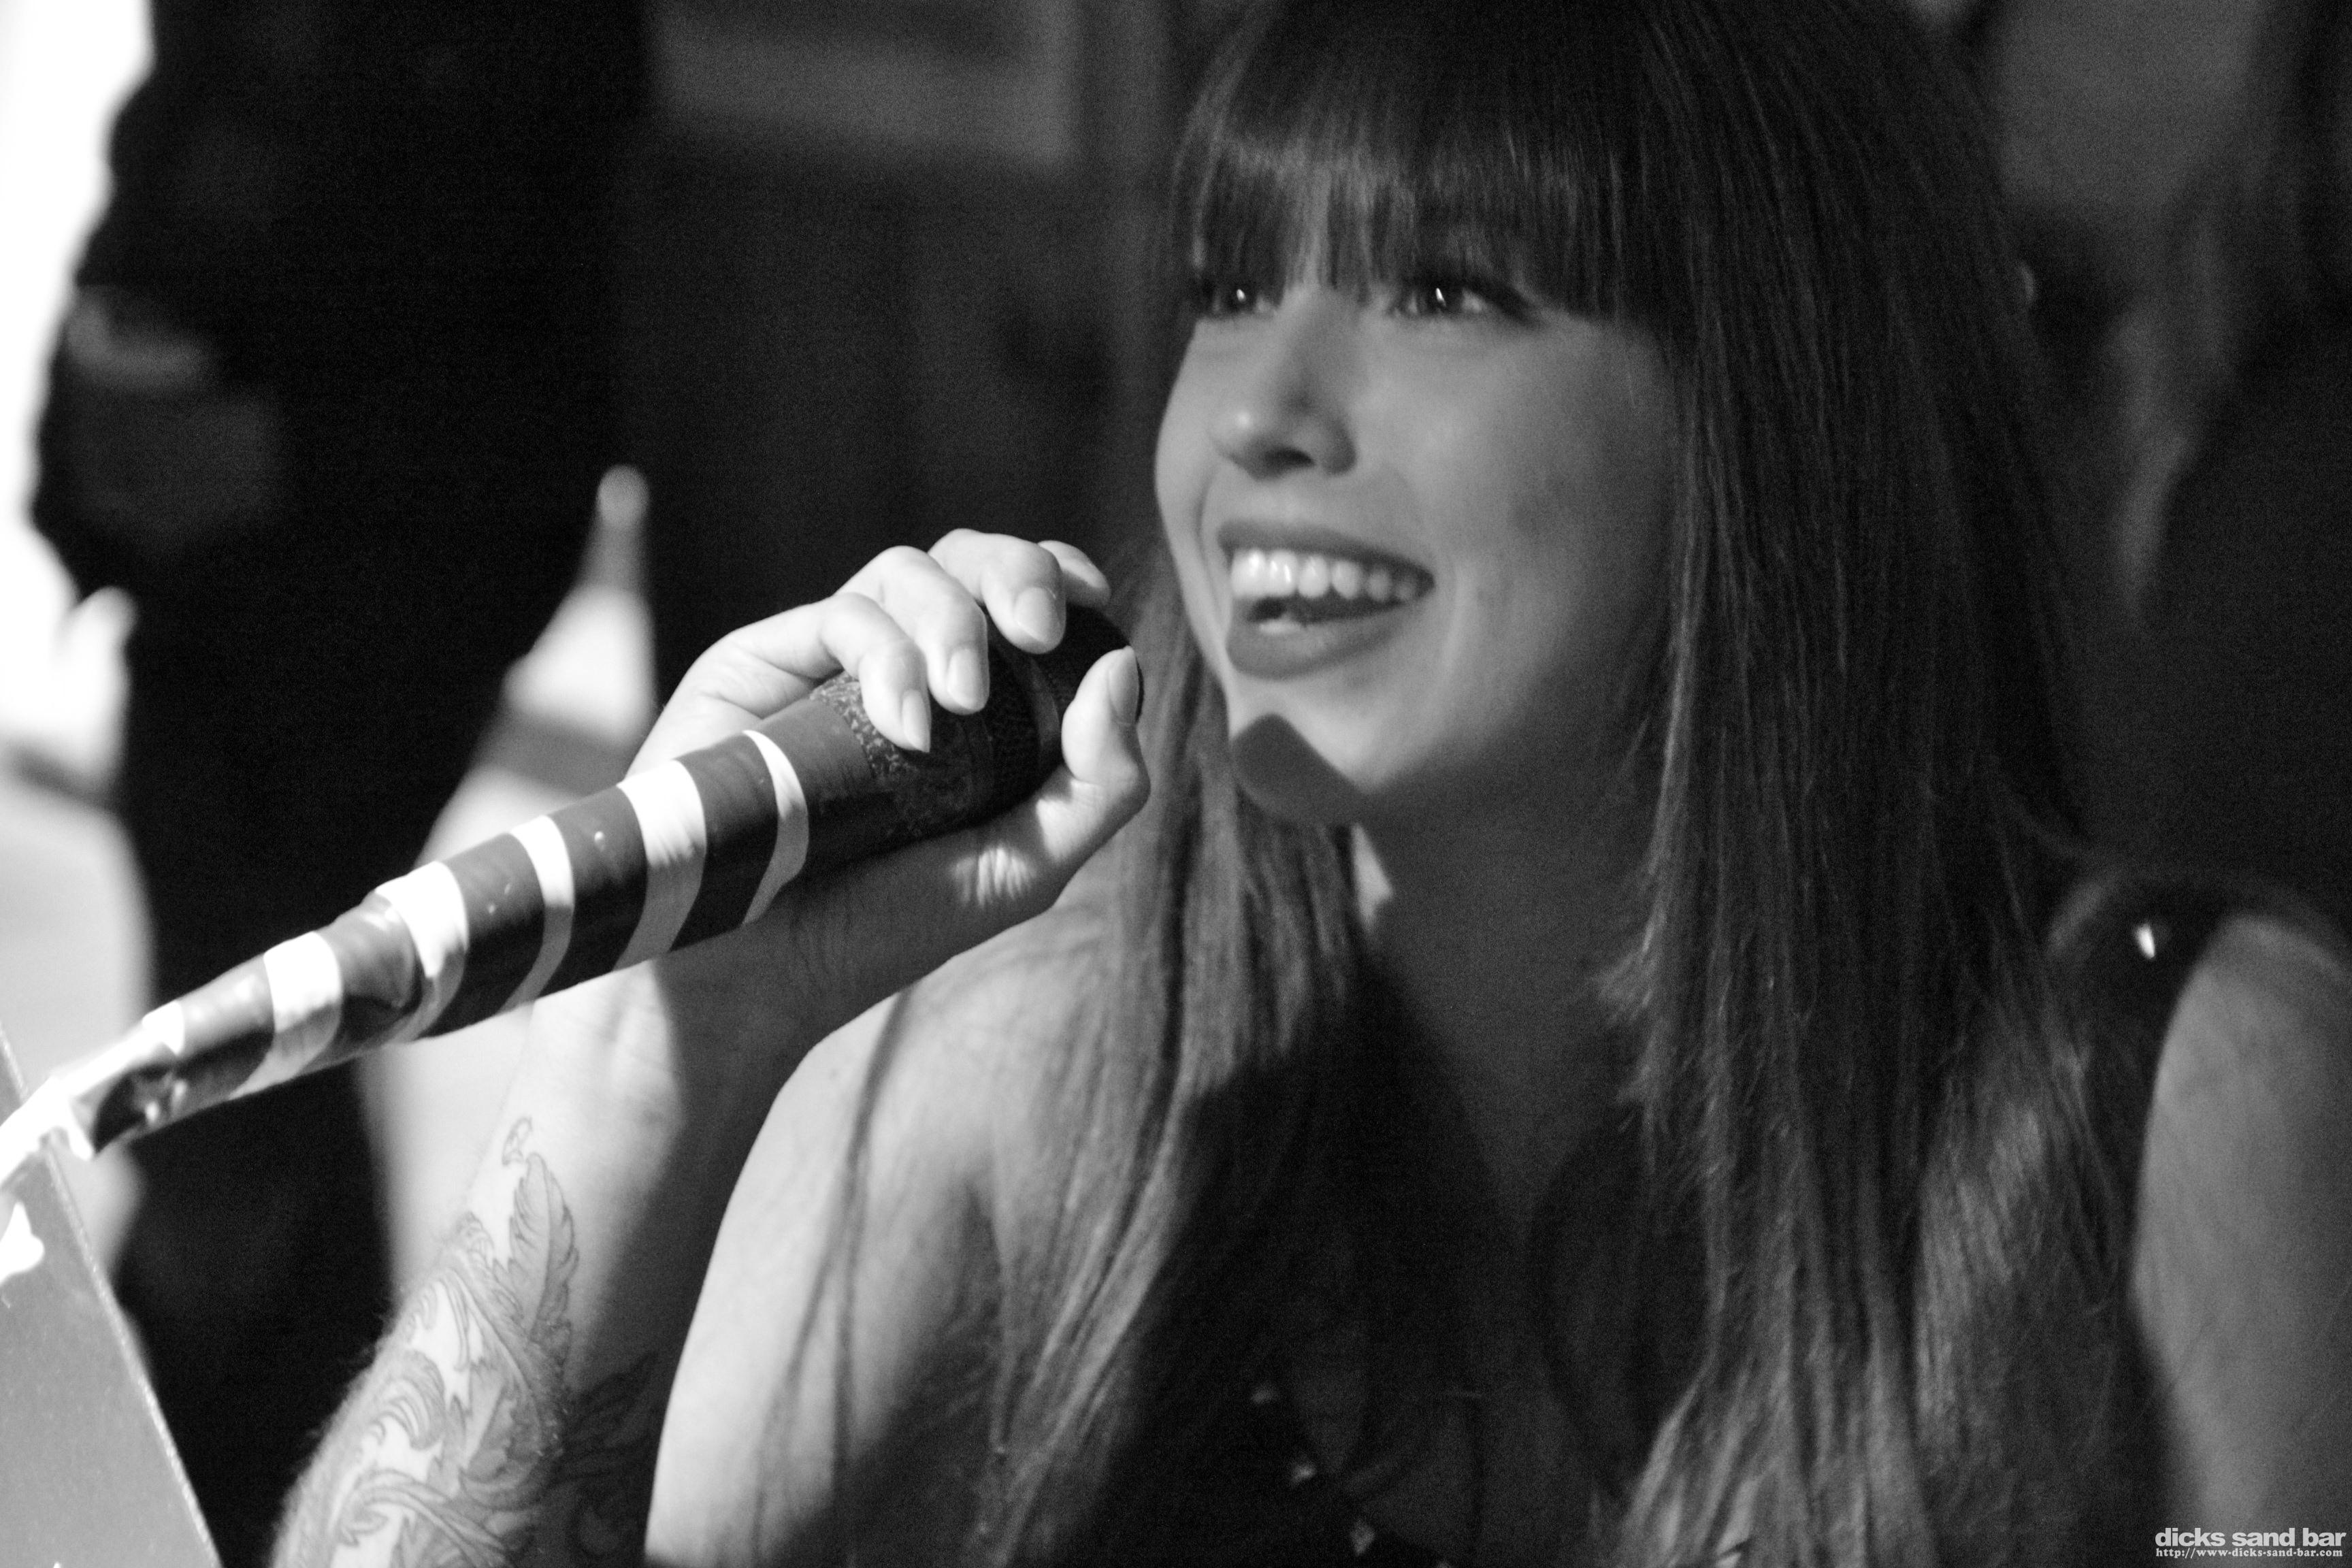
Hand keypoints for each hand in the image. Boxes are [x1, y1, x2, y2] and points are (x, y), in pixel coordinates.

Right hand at [536, 532, 1146, 1125]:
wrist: (752, 977)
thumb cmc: (881, 929)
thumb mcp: (1022, 871)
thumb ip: (1096, 784)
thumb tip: (1125, 667)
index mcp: (973, 709)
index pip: (1022, 603)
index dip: (1059, 578)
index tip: (1091, 610)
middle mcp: (904, 670)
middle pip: (971, 561)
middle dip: (1019, 572)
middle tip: (1039, 629)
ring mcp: (831, 662)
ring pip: (907, 570)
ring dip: (955, 617)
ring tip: (963, 701)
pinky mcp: (764, 660)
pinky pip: (841, 614)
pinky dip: (887, 656)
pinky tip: (904, 727)